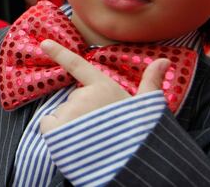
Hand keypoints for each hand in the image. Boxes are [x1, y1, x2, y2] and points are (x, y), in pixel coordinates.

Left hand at [38, 39, 170, 133]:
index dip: (60, 53)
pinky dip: (56, 133)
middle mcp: (82, 96)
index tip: (44, 43)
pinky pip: (49, 125)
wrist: (130, 166)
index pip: (78, 65)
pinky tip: (73, 142)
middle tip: (100, 128)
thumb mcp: (147, 108)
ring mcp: (68, 112)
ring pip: (63, 114)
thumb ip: (150, 83)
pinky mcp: (55, 130)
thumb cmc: (141, 136)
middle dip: (84, 111)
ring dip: (72, 124)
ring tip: (90, 138)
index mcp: (103, 88)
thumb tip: (165, 60)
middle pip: (75, 99)